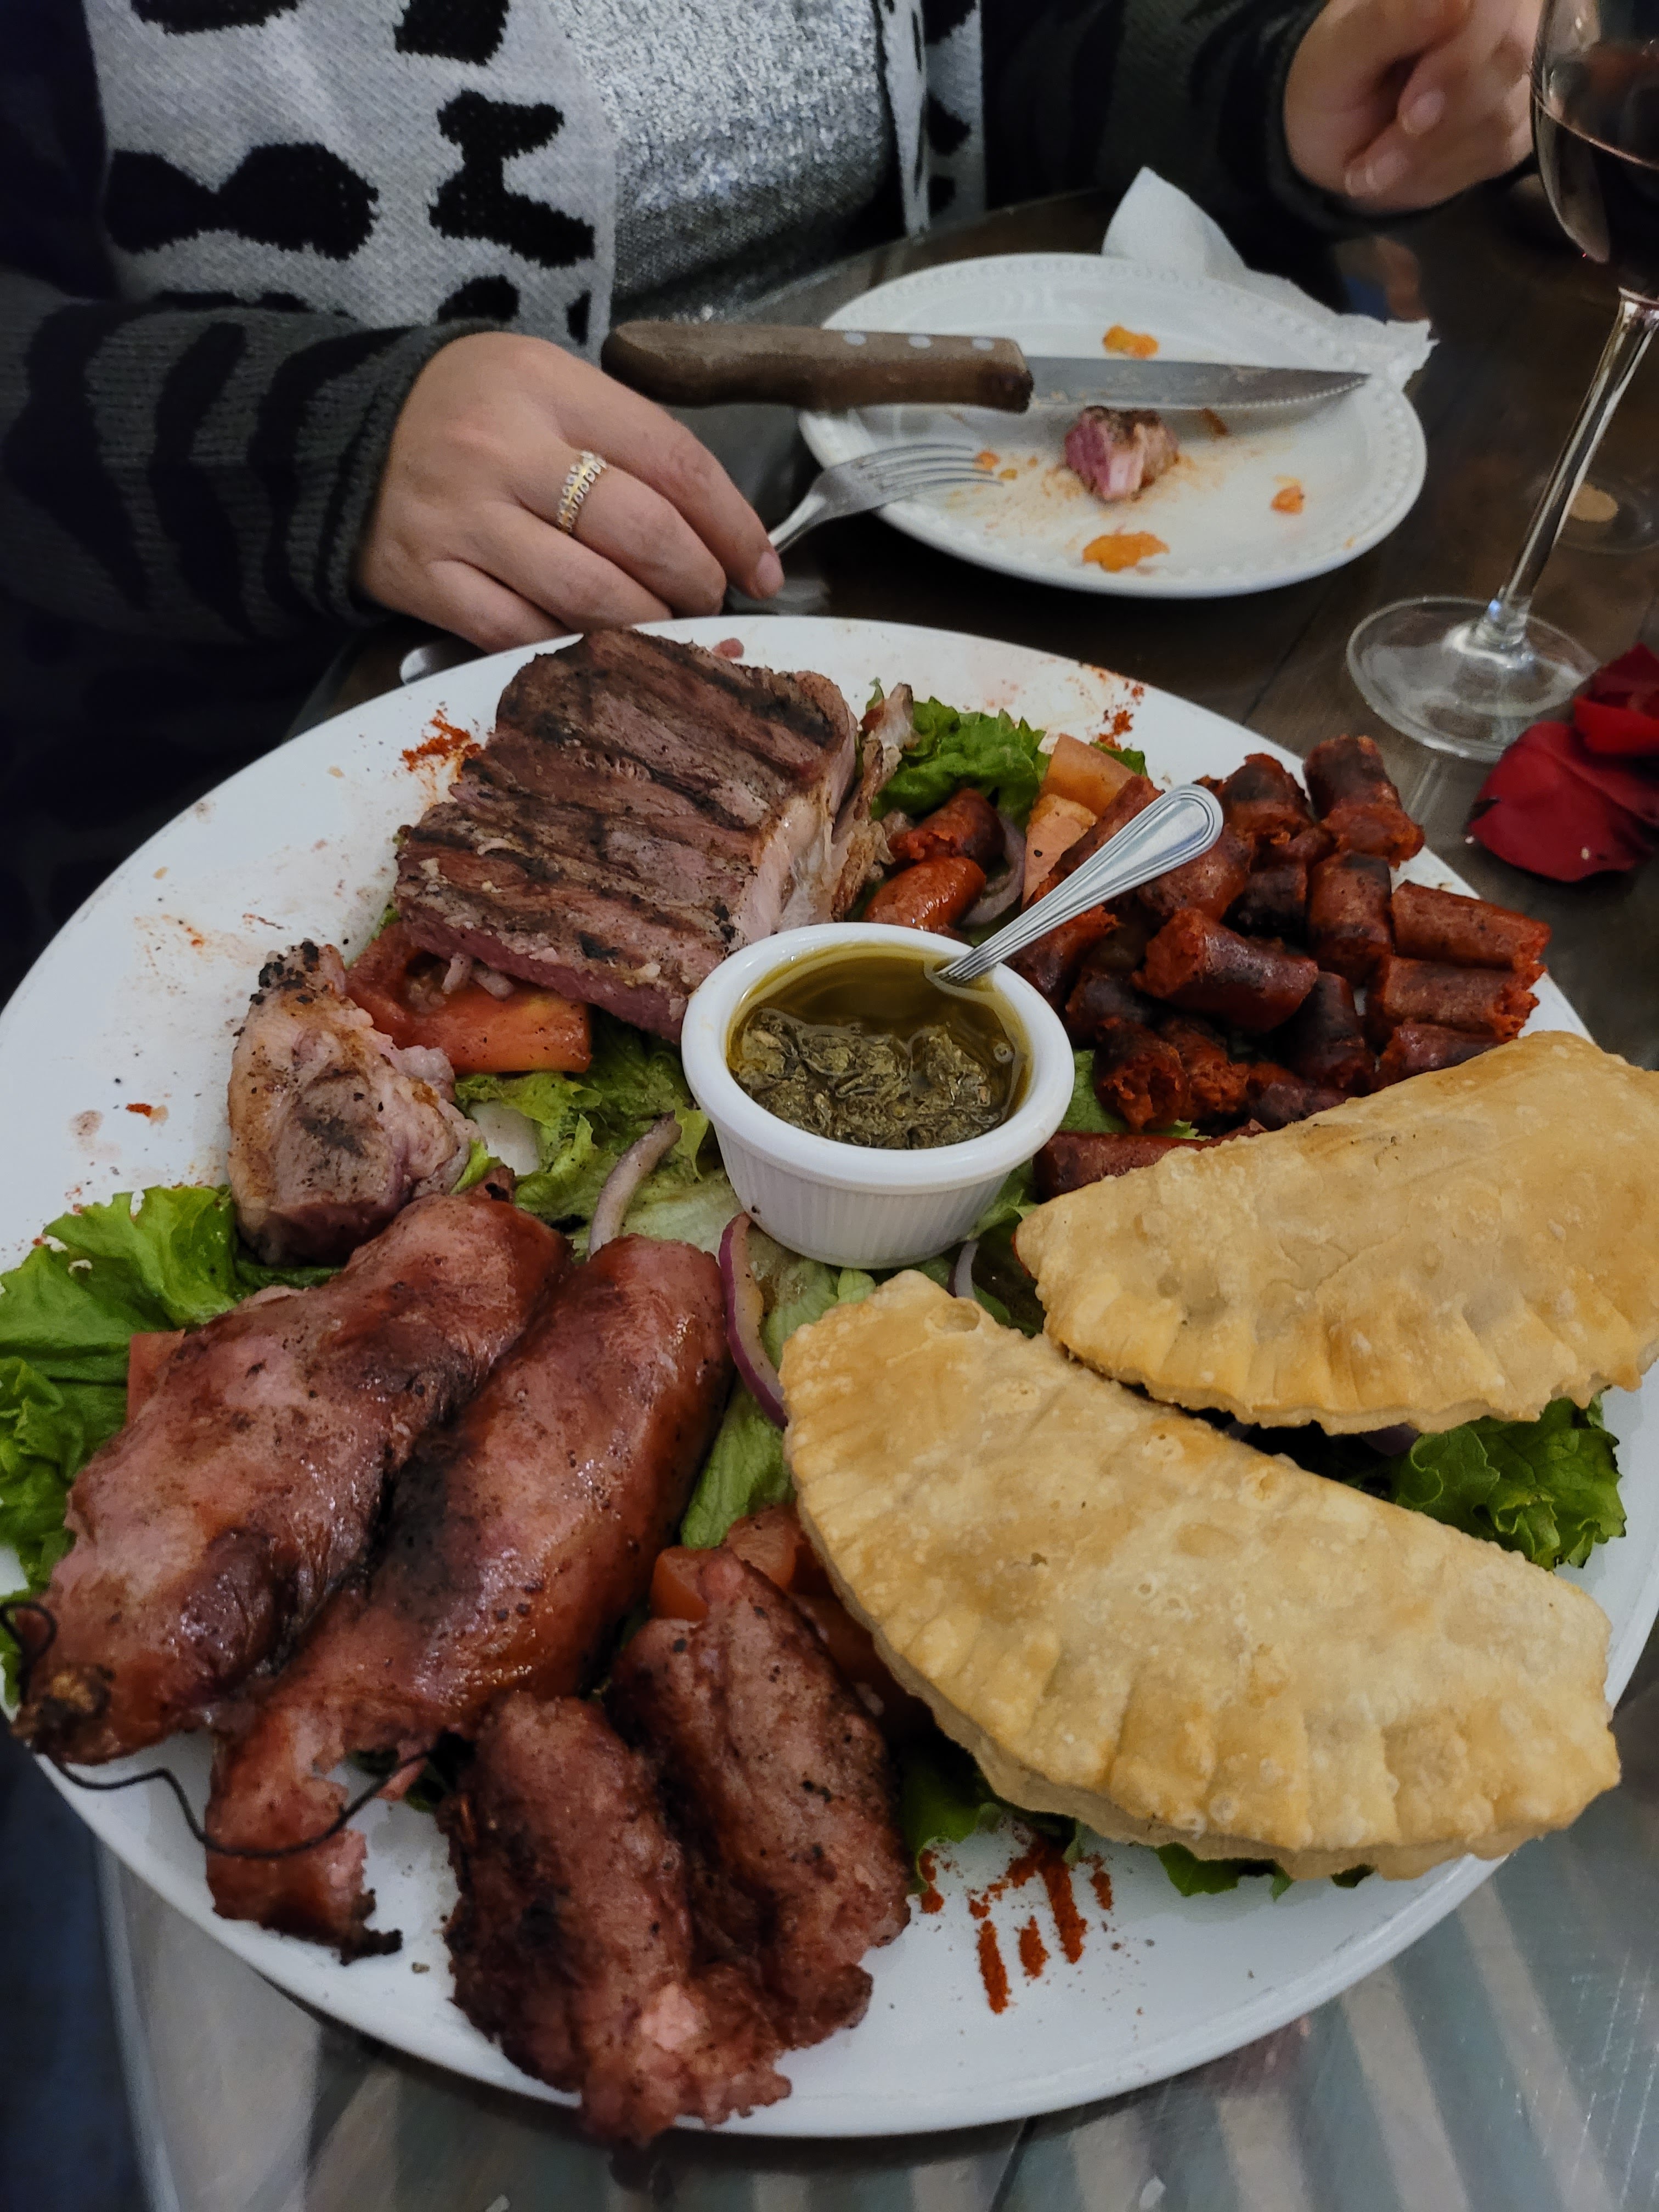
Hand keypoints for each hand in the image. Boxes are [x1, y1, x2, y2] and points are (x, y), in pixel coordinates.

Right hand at [357, 332, 782, 647]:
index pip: (672, 461)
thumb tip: (717, 530)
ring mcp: (462, 522)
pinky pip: (523, 633)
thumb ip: (625, 441)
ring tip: (666, 626)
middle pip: (639, 533)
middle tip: (709, 601)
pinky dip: (575, 648)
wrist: (333, 434)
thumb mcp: (544, 385)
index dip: (732, 525)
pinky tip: (600, 646)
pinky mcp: (428, 582)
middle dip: (695, 581)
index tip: (761, 569)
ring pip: (589, 596)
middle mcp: (504, 451)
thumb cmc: (466, 411)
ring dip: (648, 624)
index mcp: (546, 387)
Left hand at [1284, 0, 1537, 212]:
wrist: (1330, 140)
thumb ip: (1389, 20)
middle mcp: (1500, 15)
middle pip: (1512, 57)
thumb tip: (1454, 0)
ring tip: (1374, 165)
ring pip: (1504, 114)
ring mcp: (1510, 70)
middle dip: (1440, 120)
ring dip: (1430, 154)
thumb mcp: (1340, 53)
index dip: (1462, 57)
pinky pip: (1500, 151)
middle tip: (1376, 154)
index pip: (1496, 4)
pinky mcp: (1513, 122)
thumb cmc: (1330, 80)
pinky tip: (1400, 171)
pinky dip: (1440, 171)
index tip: (1410, 113)